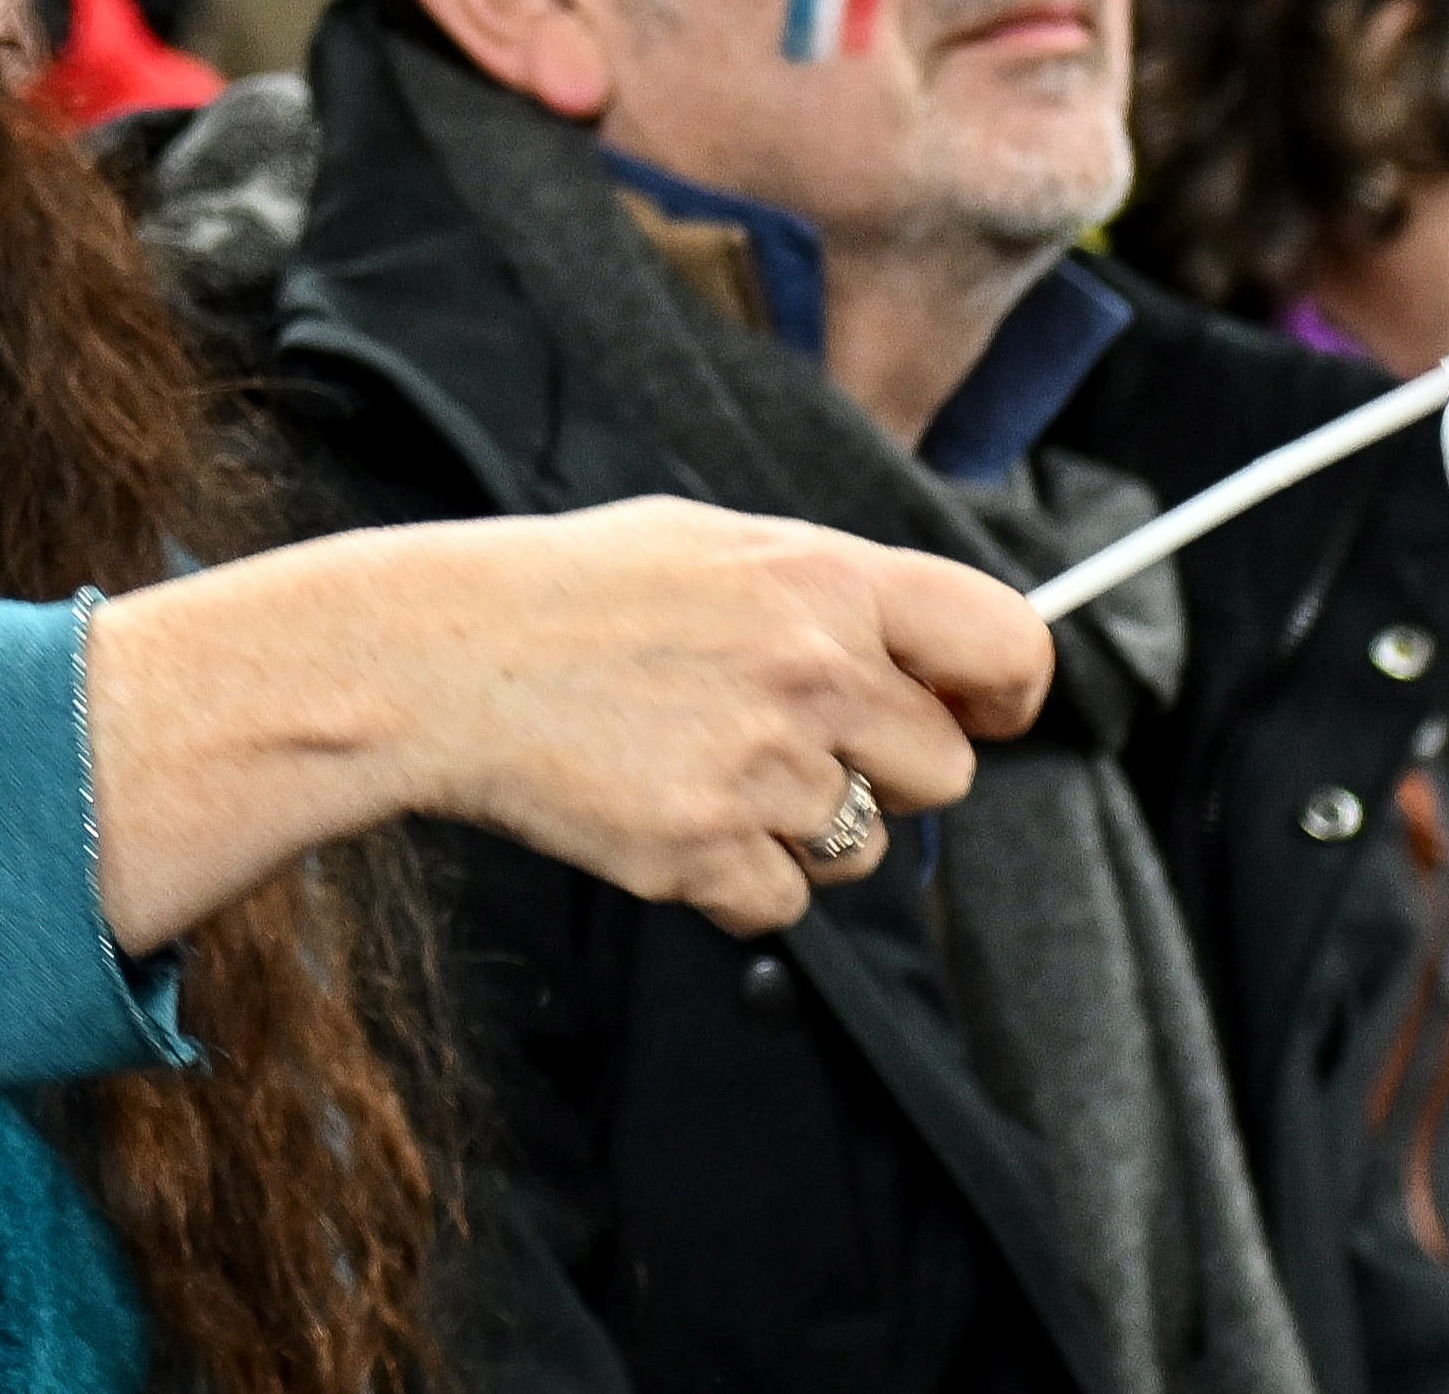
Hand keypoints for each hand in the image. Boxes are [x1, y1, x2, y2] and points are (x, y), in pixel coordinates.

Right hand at [378, 501, 1047, 931]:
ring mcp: (760, 768)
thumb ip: (829, 593)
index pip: (1005, 643)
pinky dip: (730, 882)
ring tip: (697, 768)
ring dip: (800, 831)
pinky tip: (660, 815)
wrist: (437, 660)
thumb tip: (930, 653)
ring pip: (860, 850)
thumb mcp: (710, 543)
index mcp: (826, 578)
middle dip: (884, 774)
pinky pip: (780, 905)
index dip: (1011, 693)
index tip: (982, 714)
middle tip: (790, 744)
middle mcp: (814, 672)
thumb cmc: (567, 593)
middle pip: (944, 772)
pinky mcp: (703, 852)